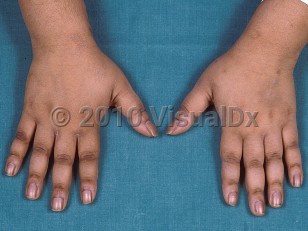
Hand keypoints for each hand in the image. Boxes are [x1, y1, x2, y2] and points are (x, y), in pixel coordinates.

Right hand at [5, 42, 156, 210]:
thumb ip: (135, 112)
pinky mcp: (31, 109)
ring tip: (33, 196)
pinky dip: (16, 152)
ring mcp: (45, 118)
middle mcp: (65, 125)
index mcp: (88, 121)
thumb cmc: (94, 66)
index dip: (89, 177)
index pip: (89, 155)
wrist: (64, 45)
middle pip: (63, 159)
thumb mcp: (120, 87)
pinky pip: (21, 135)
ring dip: (37, 174)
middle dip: (61, 184)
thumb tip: (153, 133)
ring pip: (41, 151)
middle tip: (58, 207)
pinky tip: (11, 170)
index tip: (87, 198)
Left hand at [167, 0, 306, 215]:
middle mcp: (255, 129)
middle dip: (255, 188)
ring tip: (276, 203)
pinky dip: (296, 163)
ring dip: (276, 182)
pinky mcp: (289, 119)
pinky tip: (297, 180)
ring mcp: (275, 125)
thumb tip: (172, 130)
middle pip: (254, 164)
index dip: (229, 179)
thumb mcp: (204, 85)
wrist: (264, 50)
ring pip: (275, 159)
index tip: (230, 199)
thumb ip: (189, 109)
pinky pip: (293, 145)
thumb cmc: (232, 67)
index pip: (230, 158)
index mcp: (233, 123)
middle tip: (257, 211)